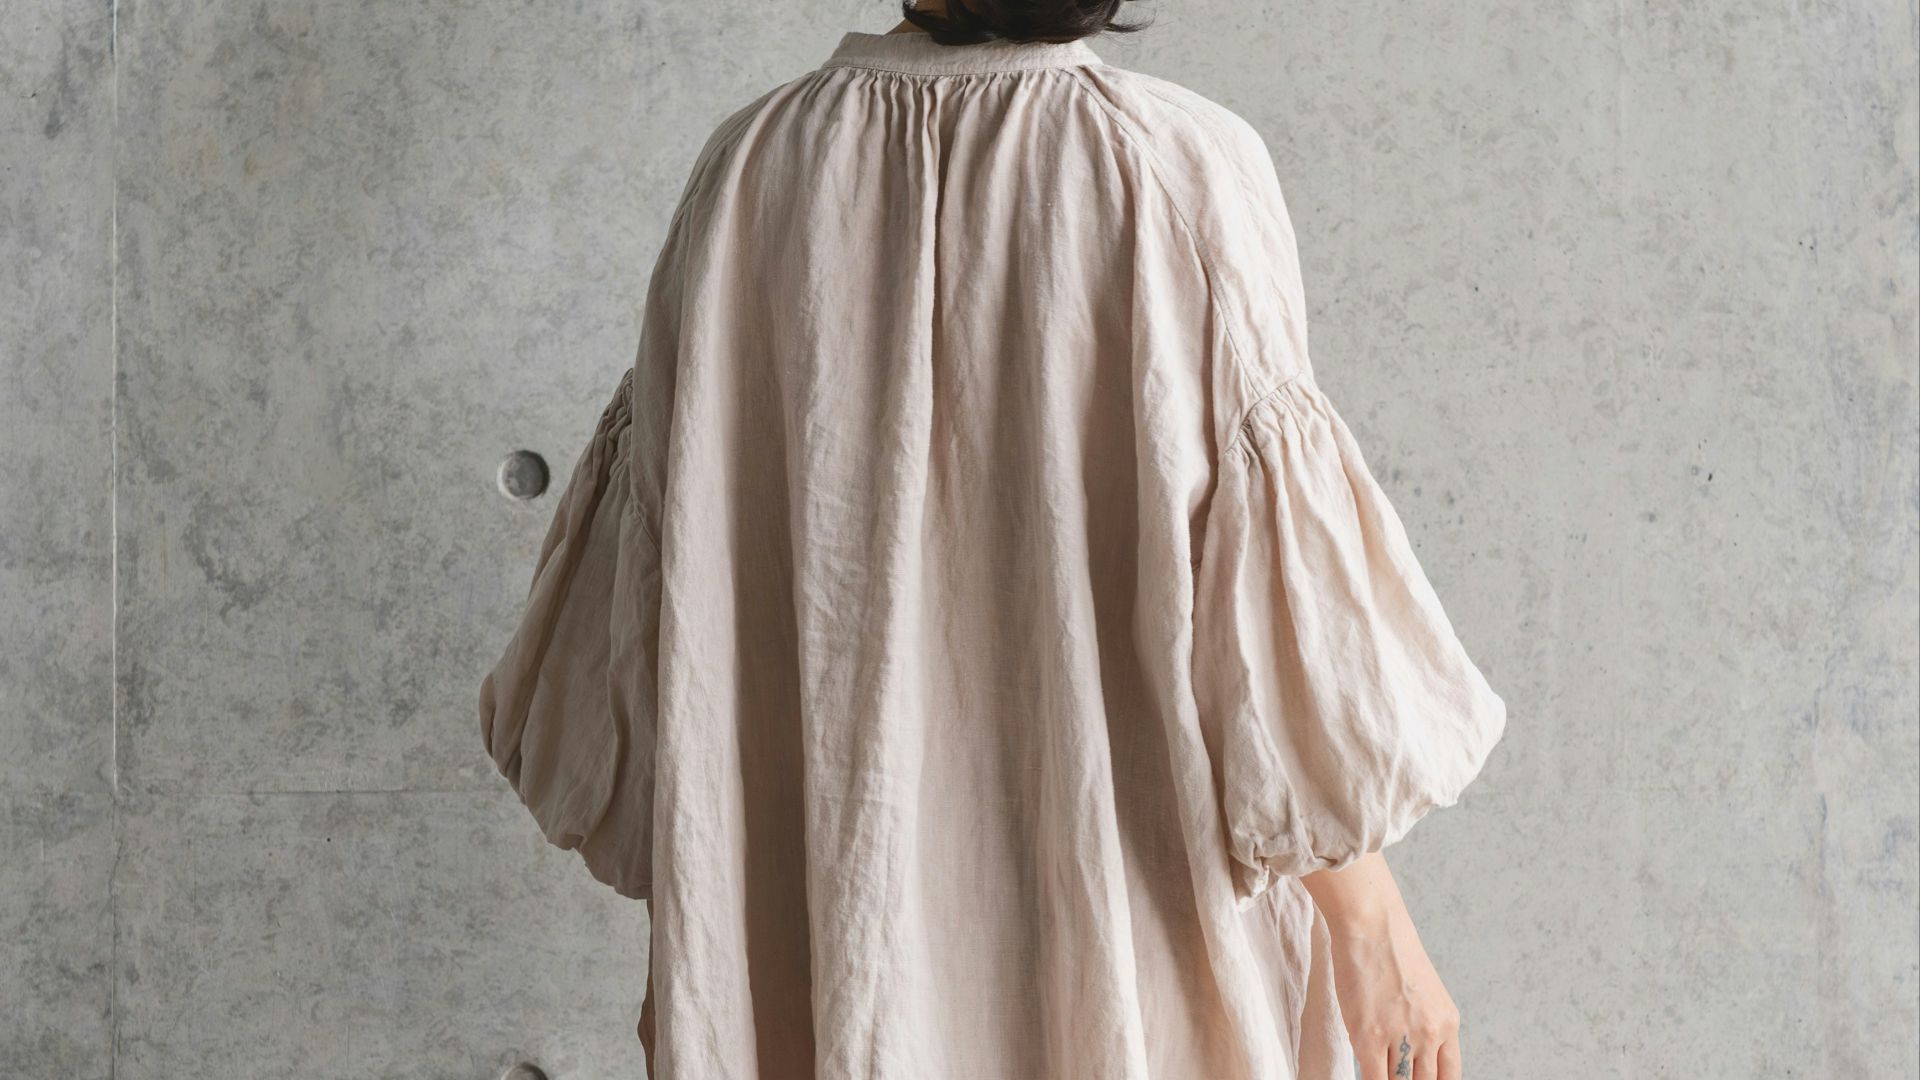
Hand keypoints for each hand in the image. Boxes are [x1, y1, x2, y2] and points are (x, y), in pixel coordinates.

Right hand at [1297, 853, 1462, 1079]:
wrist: (1371, 924)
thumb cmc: (1389, 948)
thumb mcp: (1420, 990)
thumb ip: (1419, 1023)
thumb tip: (1404, 1052)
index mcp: (1447, 1022)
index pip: (1449, 1076)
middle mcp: (1430, 1034)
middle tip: (1398, 1076)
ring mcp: (1400, 1038)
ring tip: (1381, 1071)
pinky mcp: (1369, 1038)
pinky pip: (1374, 1079)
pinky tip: (1366, 1075)